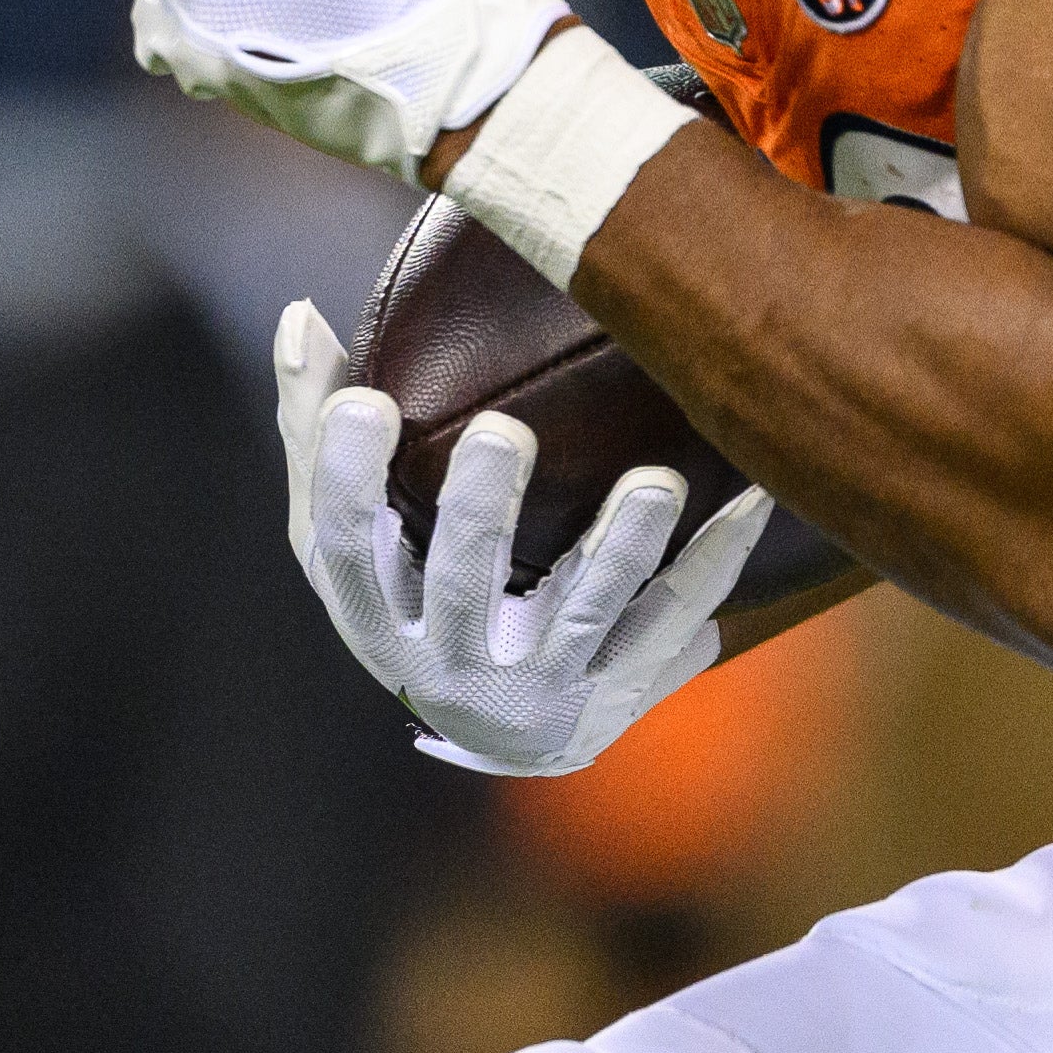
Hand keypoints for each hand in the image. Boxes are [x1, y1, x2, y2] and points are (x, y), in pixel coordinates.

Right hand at [274, 299, 769, 776]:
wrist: (506, 736)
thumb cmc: (416, 597)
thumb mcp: (355, 538)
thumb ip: (322, 434)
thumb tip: (301, 316)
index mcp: (375, 615)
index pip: (341, 548)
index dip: (343, 479)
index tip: (363, 401)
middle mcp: (448, 665)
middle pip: (462, 587)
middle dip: (481, 514)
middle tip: (504, 432)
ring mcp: (538, 688)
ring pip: (584, 617)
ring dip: (621, 549)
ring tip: (655, 484)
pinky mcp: (616, 693)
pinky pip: (672, 624)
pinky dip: (714, 560)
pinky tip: (751, 496)